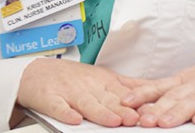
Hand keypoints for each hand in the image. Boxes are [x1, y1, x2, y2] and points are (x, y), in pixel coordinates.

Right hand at [16, 57, 145, 126]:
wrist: (36, 72)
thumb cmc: (73, 77)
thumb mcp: (104, 77)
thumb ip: (128, 85)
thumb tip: (157, 89)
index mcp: (103, 81)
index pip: (123, 92)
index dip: (137, 101)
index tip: (151, 110)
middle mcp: (88, 85)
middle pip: (108, 99)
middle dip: (124, 109)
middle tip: (137, 119)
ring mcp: (69, 92)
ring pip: (87, 104)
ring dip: (101, 113)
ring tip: (114, 122)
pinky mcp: (50, 99)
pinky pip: (59, 107)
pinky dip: (66, 113)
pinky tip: (74, 120)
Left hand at [123, 53, 194, 127]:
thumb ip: (173, 91)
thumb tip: (144, 101)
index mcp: (187, 79)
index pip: (161, 86)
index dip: (143, 94)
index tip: (125, 101)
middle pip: (175, 96)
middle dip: (157, 108)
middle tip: (141, 119)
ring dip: (178, 112)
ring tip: (164, 123)